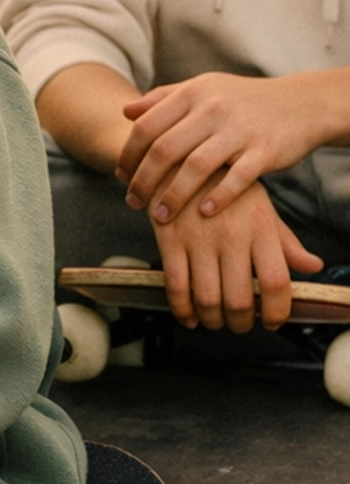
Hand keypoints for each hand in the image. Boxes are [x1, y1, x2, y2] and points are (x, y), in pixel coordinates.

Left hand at [117, 71, 342, 219]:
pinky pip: (236, 179)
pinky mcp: (264, 150)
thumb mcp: (203, 89)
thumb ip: (164, 98)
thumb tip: (126, 111)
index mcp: (193, 93)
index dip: (128, 154)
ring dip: (174, 196)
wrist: (299, 104)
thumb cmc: (241, 101)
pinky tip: (202, 213)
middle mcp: (214, 108)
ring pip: (196, 167)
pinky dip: (218, 198)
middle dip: (144, 181)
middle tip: (133, 203)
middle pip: (165, 149)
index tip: (121, 177)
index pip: (147, 126)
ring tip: (160, 217)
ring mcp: (240, 129)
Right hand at [152, 173, 321, 331]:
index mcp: (260, 228)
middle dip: (241, 323)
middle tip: (241, 325)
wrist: (180, 158)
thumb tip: (312, 266)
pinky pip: (176, 287)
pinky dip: (182, 310)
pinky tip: (189, 316)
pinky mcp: (170, 241)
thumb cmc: (225, 185)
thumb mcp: (262, 207)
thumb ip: (286, 241)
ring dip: (213, 320)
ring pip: (207, 299)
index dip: (276, 311)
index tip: (273, 321)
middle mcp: (232, 236)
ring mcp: (199, 240)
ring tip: (216, 321)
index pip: (276, 282)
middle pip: (239, 298)